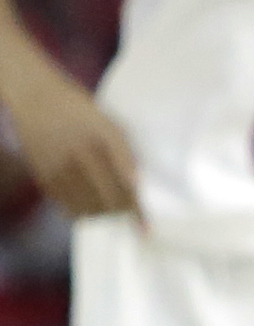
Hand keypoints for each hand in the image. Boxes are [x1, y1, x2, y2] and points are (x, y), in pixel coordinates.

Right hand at [8, 78, 135, 217]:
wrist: (36, 96)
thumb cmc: (79, 108)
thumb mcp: (108, 123)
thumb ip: (125, 152)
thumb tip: (136, 185)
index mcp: (104, 142)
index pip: (126, 185)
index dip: (137, 211)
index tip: (145, 229)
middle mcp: (81, 156)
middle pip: (108, 201)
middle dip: (122, 214)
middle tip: (128, 215)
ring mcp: (59, 167)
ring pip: (86, 208)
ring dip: (102, 215)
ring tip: (109, 211)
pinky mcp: (42, 175)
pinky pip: (64, 204)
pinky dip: (79, 211)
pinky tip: (87, 206)